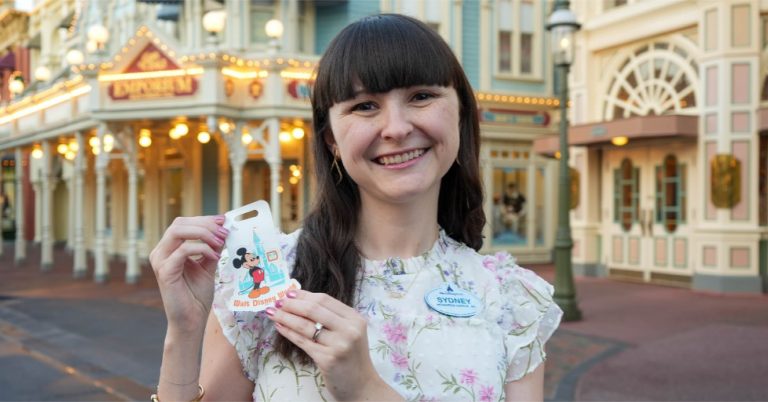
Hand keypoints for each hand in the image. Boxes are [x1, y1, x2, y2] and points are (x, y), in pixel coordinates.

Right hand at [149, 215, 227, 335]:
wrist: (191, 320)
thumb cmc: (197, 295)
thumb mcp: (208, 265)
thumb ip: (213, 247)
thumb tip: (223, 229)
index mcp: (169, 249)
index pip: (183, 223)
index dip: (204, 219)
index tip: (223, 221)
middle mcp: (160, 252)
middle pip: (180, 223)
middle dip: (205, 224)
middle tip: (224, 231)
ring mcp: (160, 261)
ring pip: (178, 232)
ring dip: (203, 233)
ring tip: (220, 241)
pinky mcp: (165, 271)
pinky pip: (183, 250)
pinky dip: (202, 249)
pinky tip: (214, 256)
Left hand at [266, 290, 402, 400]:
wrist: (361, 386)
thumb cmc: (352, 358)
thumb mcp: (349, 333)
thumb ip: (332, 318)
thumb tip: (301, 300)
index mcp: (355, 318)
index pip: (325, 299)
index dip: (304, 294)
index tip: (288, 292)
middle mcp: (349, 329)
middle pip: (314, 309)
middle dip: (291, 303)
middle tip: (276, 301)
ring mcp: (339, 344)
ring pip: (305, 325)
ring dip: (285, 317)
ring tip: (272, 312)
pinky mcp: (328, 359)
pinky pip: (303, 341)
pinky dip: (288, 332)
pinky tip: (279, 327)